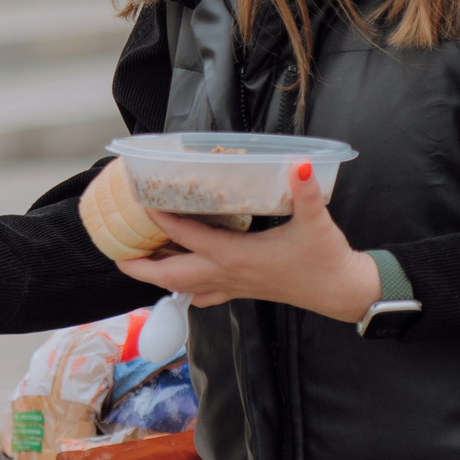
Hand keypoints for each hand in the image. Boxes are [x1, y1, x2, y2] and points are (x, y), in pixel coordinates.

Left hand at [118, 169, 381, 318]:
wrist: (343, 292)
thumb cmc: (327, 258)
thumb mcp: (316, 221)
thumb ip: (305, 192)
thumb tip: (299, 163)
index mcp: (238, 256)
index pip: (191, 238)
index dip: (164, 221)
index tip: (141, 203)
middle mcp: (228, 274)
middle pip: (173, 276)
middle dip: (142, 268)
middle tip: (116, 254)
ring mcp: (233, 286)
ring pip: (184, 288)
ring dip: (158, 278)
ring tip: (137, 263)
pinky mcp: (243, 291)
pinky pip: (204, 295)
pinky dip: (185, 289)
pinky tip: (180, 284)